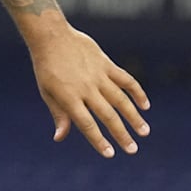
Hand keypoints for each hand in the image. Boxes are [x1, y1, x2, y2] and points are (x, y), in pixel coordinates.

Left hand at [29, 25, 150, 157]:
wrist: (51, 37)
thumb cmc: (46, 67)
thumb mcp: (47, 91)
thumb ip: (58, 114)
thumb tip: (59, 137)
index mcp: (68, 97)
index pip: (86, 124)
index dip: (98, 140)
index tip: (110, 154)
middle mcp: (85, 88)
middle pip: (107, 115)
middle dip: (121, 134)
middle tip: (133, 150)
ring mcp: (97, 75)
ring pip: (120, 100)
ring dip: (134, 117)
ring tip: (144, 131)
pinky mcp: (106, 64)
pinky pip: (125, 79)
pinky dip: (137, 92)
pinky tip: (145, 105)